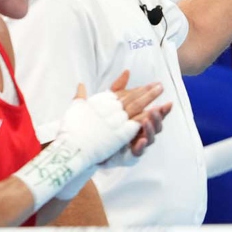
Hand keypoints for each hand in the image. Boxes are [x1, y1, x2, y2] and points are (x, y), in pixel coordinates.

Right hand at [15, 76, 161, 207]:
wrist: (70, 147)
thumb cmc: (70, 129)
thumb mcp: (76, 107)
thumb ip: (81, 95)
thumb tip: (80, 84)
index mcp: (102, 103)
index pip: (123, 93)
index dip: (136, 88)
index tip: (146, 84)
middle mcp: (111, 109)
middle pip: (133, 97)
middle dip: (147, 90)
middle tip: (160, 85)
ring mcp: (117, 121)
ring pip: (137, 107)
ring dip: (150, 98)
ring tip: (160, 92)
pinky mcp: (120, 134)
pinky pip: (137, 123)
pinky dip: (147, 116)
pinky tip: (156, 111)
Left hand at [107, 71, 171, 160]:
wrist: (89, 147)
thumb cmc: (102, 125)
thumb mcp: (109, 104)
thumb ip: (118, 89)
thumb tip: (127, 71)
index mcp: (140, 119)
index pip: (155, 110)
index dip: (159, 101)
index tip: (162, 93)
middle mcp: (142, 131)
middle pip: (157, 123)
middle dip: (160, 115)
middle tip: (158, 107)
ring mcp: (137, 143)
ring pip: (151, 136)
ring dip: (151, 128)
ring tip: (147, 120)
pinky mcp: (129, 154)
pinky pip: (138, 152)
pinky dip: (141, 146)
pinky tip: (141, 140)